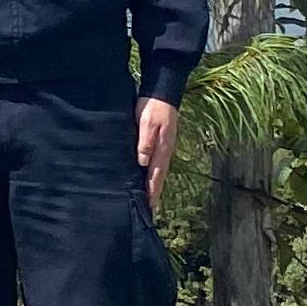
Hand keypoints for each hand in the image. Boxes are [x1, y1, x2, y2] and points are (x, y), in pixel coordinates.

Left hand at [136, 95, 177, 211]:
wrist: (161, 94)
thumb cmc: (153, 108)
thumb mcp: (147, 124)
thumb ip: (144, 142)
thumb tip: (142, 163)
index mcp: (162, 150)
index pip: (155, 177)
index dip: (151, 192)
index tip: (148, 207)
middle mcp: (163, 152)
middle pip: (157, 178)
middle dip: (153, 194)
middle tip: (148, 211)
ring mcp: (162, 148)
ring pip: (156, 172)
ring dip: (152, 186)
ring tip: (146, 201)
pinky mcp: (158, 143)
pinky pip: (154, 163)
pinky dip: (150, 174)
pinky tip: (144, 178)